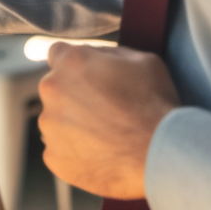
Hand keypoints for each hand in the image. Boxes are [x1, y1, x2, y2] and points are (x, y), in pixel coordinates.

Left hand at [37, 43, 179, 199]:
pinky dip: (76, 152)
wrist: (160, 153)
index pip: (57, 53)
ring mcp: (50, 126)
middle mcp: (53, 90)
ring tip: (105, 135)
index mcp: (71, 62)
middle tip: (103, 109)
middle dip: (73, 95)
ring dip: (73, 124)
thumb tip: (93, 54)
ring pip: (56, 120)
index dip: (73, 65)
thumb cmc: (154, 104)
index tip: (84, 76)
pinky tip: (101, 152)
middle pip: (55, 88)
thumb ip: (107, 53)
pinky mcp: (54, 156)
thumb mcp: (140, 59)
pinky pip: (60, 149)